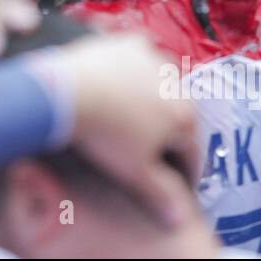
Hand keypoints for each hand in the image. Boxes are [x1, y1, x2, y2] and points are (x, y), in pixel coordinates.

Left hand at [63, 34, 200, 229]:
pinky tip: (120, 81)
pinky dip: (132, 71)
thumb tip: (178, 217)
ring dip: (153, 99)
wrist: (69, 92)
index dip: (186, 170)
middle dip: (170, 132)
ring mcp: (151, 58)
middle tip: (154, 148)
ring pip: (160, 84)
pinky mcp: (126, 43)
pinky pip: (137, 59)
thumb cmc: (105, 134)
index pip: (192, 149)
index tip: (178, 181)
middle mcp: (175, 82)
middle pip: (178, 114)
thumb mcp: (134, 172)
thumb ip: (159, 194)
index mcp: (184, 116)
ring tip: (134, 115)